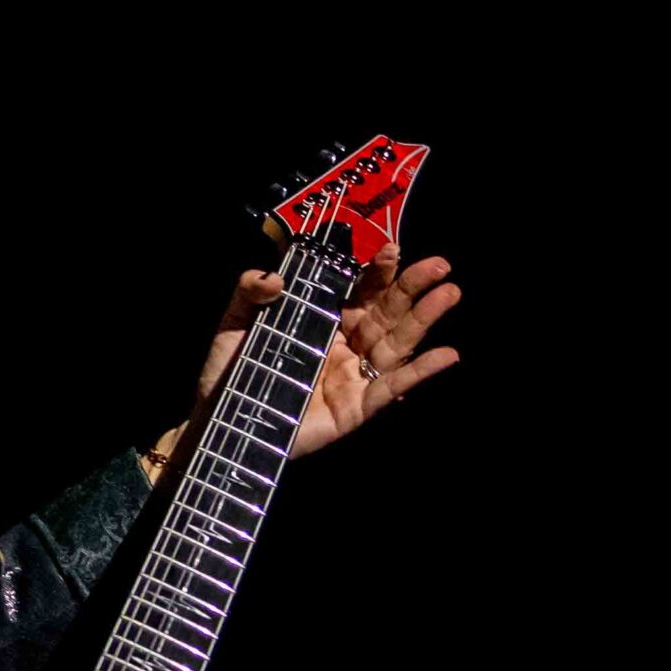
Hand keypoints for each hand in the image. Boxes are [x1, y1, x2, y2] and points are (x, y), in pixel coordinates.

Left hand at [196, 242, 460, 459]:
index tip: (391, 250)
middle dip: (412, 287)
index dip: (377, 271)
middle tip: (439, 265)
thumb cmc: (231, 370)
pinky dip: (420, 373)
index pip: (359, 290)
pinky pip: (392, 388)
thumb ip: (249, 292)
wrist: (220, 420)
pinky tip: (447, 355)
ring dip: (424, 319)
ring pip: (396, 344)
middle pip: (387, 312)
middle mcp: (346, 345)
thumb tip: (274, 276)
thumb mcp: (233, 322)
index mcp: (323, 320)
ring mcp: (354, 376)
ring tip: (449, 293)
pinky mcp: (356, 408)